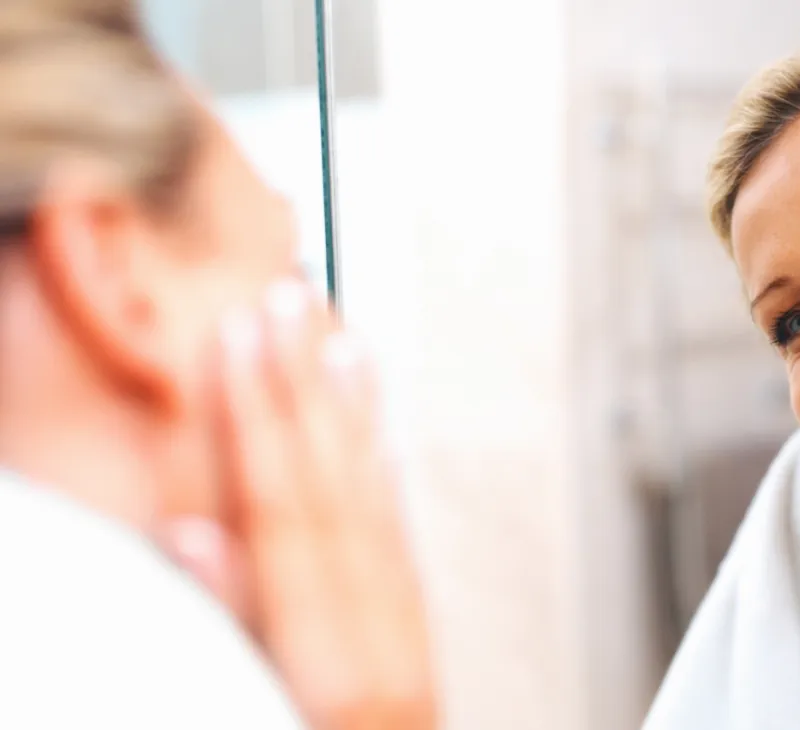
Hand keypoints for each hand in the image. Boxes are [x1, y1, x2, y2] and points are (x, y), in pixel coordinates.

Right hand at [168, 280, 435, 729]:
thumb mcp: (245, 707)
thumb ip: (223, 627)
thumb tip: (190, 532)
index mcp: (326, 658)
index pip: (283, 509)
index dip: (258, 414)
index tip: (240, 334)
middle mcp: (375, 635)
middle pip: (334, 488)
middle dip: (305, 387)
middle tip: (289, 297)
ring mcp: (403, 637)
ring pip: (376, 502)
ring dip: (353, 414)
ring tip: (342, 337)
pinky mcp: (413, 644)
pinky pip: (399, 539)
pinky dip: (383, 474)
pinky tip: (375, 432)